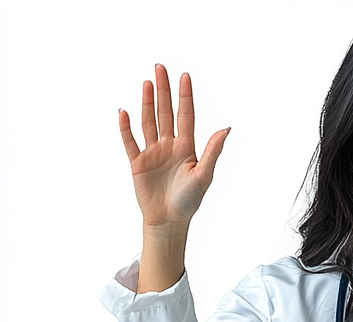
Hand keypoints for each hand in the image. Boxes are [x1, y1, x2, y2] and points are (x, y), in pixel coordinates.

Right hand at [118, 65, 229, 227]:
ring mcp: (152, 152)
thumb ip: (212, 151)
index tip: (185, 76)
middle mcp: (169, 145)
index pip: (186, 116)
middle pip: (166, 112)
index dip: (185, 96)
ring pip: (149, 122)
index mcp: (186, 147)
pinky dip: (126, 128)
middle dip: (164, 90)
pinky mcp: (138, 163)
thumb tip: (226, 129)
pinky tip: (124, 112)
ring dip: (147, 103)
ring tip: (147, 83)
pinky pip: (130, 141)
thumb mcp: (203, 175)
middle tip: (160, 68)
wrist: (169, 222)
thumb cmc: (189, 201)